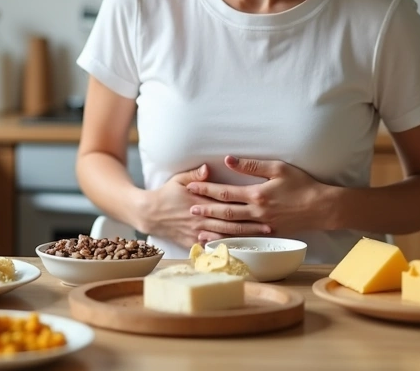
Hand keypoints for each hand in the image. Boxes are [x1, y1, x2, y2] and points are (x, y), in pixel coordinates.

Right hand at [141, 164, 270, 250]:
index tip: (262, 206)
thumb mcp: (179, 179)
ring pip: (224, 237)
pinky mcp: (193, 242)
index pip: (227, 205)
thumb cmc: (166, 194)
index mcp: (200, 202)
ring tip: (260, 239)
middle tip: (269, 226)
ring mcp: (197, 233)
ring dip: (243, 238)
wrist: (149, 214)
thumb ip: (196, 174)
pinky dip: (226, 249)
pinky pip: (212, 247)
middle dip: (251, 226)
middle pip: (230, 223)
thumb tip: (209, 168)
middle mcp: (201, 219)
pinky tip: (240, 251)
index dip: (245, 207)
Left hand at [186, 155, 335, 241]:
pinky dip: (231, 239)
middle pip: (225, 212)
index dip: (206, 189)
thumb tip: (228, 159)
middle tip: (188, 209)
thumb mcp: (277, 168)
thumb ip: (251, 165)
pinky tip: (222, 240)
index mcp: (257, 195)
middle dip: (205, 209)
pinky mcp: (269, 234)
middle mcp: (257, 212)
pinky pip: (245, 237)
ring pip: (233, 228)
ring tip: (198, 227)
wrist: (322, 207)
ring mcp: (262, 226)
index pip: (225, 192)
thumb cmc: (301, 185)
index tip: (191, 187)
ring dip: (214, 227)